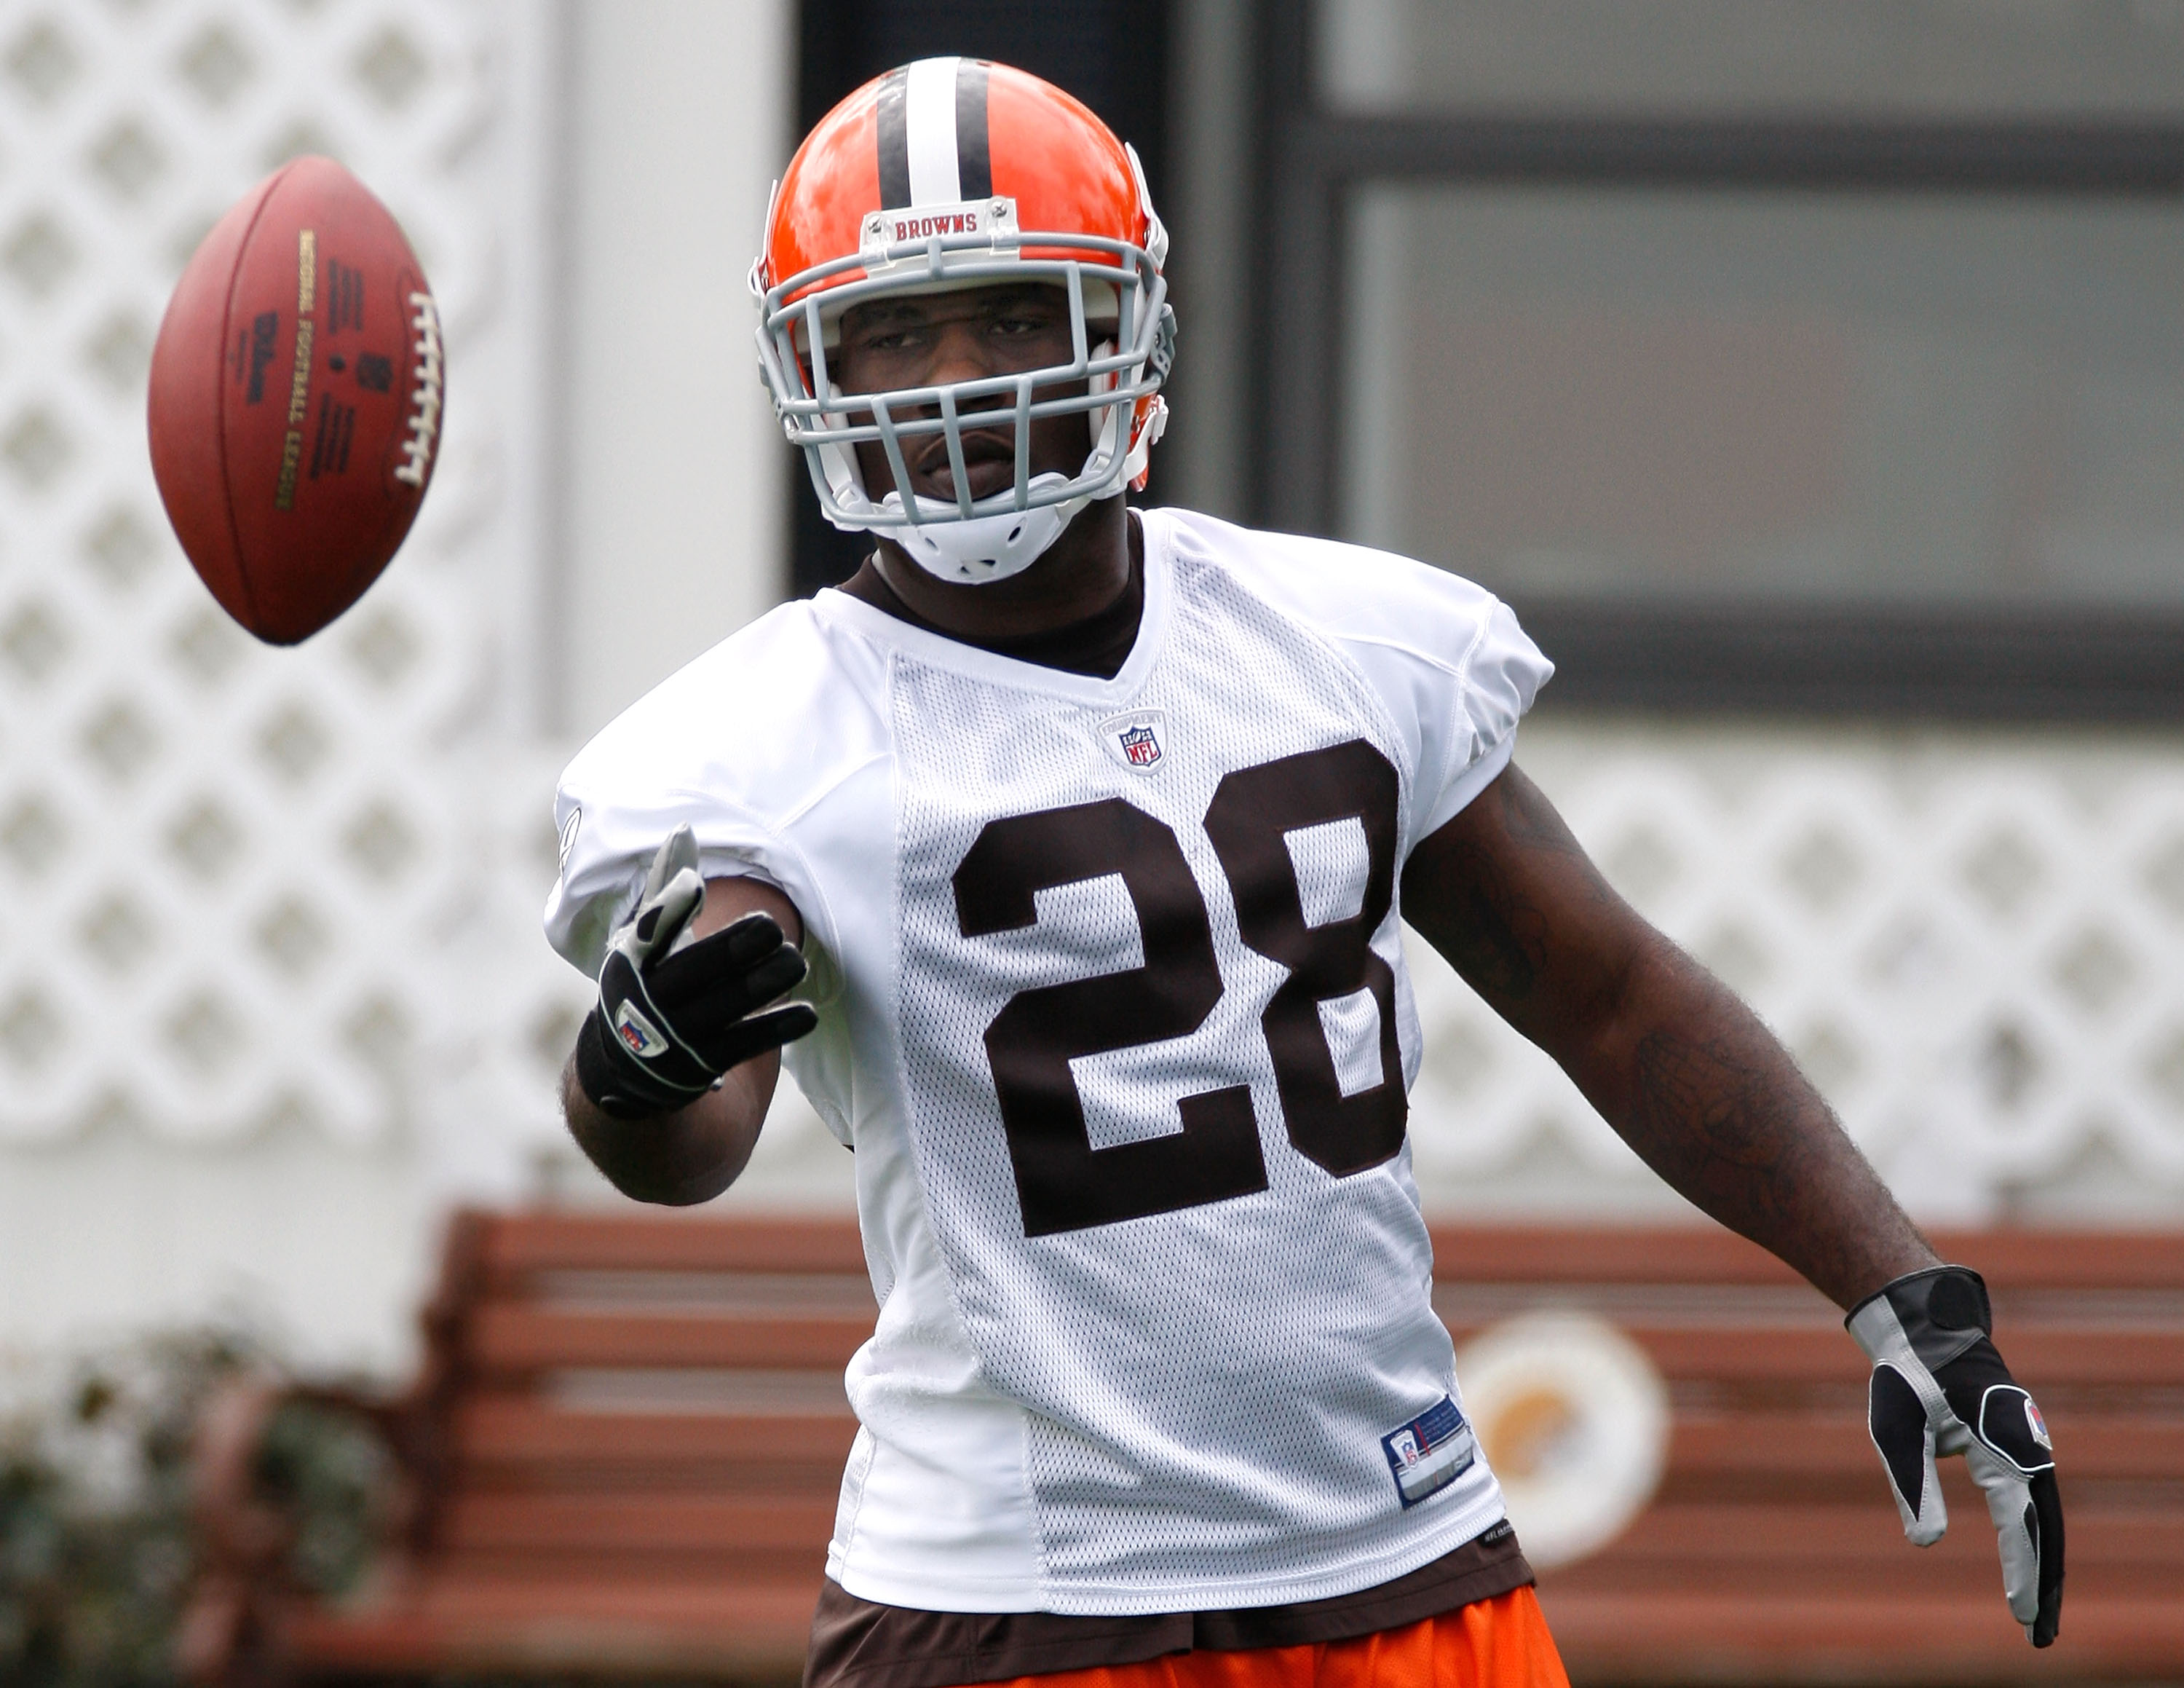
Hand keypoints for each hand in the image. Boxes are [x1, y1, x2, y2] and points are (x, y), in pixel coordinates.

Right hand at [573, 825, 817, 1119]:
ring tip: (797, 962)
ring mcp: (673, 1036)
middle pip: (695, 970)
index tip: (695, 883)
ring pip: (723, 1007)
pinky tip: (807, 1013)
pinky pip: (743, 1044)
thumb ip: (669, 890)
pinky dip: (776, 1028)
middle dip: (734, 948)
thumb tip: (684, 829)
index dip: (670, 908)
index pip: (650, 930)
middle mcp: (648, 998)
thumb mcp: (644, 941)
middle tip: (774, 927)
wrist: (622, 1069)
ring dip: (763, 985)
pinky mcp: (700, 1067)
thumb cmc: (647, 983)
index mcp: (634, 959)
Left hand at [1847, 1265, 2063, 1645]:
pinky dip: (2036, 1541)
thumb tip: (1923, 1544)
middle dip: (2044, 1584)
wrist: (1927, 1333)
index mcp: (1999, 1443)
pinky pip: (2035, 1504)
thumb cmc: (1907, 1380)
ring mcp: (2029, 1449)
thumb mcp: (1896, 1429)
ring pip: (2046, 1519)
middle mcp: (2027, 1449)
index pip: (2017, 1518)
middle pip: (2046, 1528)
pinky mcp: (2021, 1451)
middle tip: (2039, 1637)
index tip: (2020, 1612)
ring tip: (2038, 1619)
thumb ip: (1911, 1484)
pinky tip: (2032, 1573)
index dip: (2021, 1567)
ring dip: (2044, 1568)